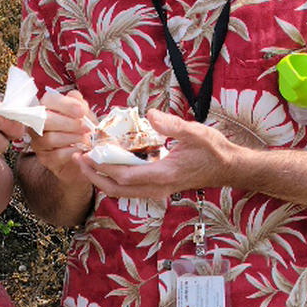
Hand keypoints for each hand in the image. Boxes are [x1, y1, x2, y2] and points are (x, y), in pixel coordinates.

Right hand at [29, 89, 94, 183]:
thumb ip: (82, 106)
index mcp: (47, 107)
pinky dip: (71, 151)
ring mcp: (38, 142)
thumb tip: (80, 105)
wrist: (82, 155)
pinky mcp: (44, 158)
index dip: (65, 104)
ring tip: (86, 140)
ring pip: (50, 138)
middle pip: (46, 120)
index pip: (49, 99)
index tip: (81, 112)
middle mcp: (38, 123)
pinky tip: (80, 150)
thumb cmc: (81, 130)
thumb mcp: (85, 115)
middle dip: (69, 123)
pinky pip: (56, 155)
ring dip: (72, 138)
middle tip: (86, 128)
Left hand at [73, 109, 241, 198]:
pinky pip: (130, 188)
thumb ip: (172, 125)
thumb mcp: (195, 132)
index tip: (85, 153)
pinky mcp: (159, 186)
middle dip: (94, 176)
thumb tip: (149, 115)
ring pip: (122, 192)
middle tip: (77, 158)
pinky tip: (107, 163)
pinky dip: (114, 178)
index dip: (101, 167)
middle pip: (117, 189)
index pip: (124, 176)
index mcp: (163, 174)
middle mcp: (158, 187)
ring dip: (102, 179)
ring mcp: (158, 190)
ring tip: (86, 161)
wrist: (229, 168)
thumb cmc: (214, 150)